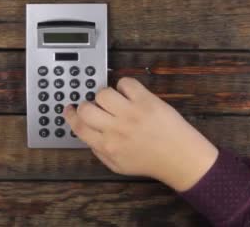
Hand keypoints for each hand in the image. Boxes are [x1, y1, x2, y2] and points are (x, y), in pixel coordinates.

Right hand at [64, 77, 218, 191]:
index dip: (70, 115)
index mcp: (107, 146)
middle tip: (94, 106)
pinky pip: (125, 83)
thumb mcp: (118, 166)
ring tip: (115, 101)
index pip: (79, 126)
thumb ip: (99, 151)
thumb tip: (86, 133)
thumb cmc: (151, 162)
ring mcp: (131, 113)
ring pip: (103, 93)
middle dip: (86, 105)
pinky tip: (129, 94)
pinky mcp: (146, 100)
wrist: (180, 157)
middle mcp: (116, 129)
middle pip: (86, 108)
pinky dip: (124, 85)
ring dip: (106, 95)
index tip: (69, 109)